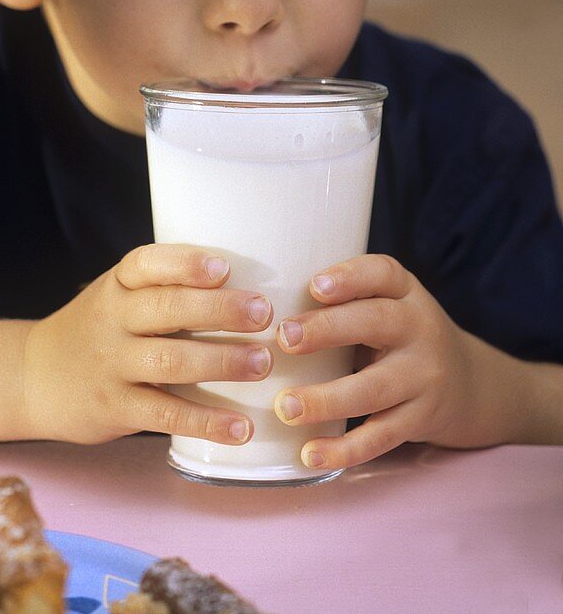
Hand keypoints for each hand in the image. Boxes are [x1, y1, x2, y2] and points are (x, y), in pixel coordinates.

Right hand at [21, 243, 272, 444]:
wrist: (35, 377)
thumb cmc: (101, 329)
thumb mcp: (119, 296)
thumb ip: (167, 289)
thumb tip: (249, 286)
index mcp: (118, 284)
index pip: (147, 263)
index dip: (185, 264)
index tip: (224, 267)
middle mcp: (112, 320)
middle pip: (167, 310)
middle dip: (220, 311)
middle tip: (264, 314)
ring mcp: (111, 365)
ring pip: (170, 361)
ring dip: (221, 362)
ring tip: (262, 364)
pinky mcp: (115, 409)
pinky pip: (165, 415)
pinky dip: (206, 422)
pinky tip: (241, 428)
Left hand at [272, 253, 486, 470]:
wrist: (469, 384)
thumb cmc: (399, 335)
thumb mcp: (387, 304)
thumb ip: (343, 301)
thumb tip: (259, 306)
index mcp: (405, 292)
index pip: (383, 273)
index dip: (349, 277)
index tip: (314, 285)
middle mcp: (420, 329)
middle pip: (376, 323)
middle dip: (328, 329)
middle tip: (284, 338)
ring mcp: (424, 377)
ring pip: (374, 387)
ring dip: (327, 399)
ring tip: (285, 407)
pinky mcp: (420, 419)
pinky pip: (381, 436)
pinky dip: (345, 448)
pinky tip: (310, 454)